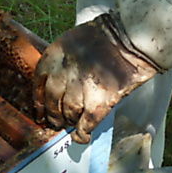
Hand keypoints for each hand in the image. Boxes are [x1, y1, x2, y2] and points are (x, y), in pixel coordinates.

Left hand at [33, 13, 159, 143]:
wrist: (132, 36)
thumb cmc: (108, 35)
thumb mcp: (75, 41)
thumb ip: (64, 61)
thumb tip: (59, 84)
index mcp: (56, 53)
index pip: (39, 82)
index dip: (39, 100)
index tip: (40, 111)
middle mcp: (64, 70)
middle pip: (52, 100)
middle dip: (53, 114)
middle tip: (56, 122)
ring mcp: (81, 86)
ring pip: (68, 113)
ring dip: (69, 121)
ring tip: (71, 125)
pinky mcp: (100, 100)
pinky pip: (86, 123)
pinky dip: (82, 133)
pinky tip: (81, 137)